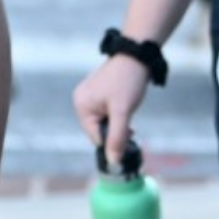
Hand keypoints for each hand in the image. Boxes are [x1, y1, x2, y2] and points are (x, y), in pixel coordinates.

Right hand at [72, 55, 152, 169]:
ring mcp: (89, 96)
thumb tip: (113, 162)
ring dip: (118, 123)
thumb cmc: (127, 82)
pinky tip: (126, 108)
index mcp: (81, 106)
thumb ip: (117, 138)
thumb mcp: (123, 112)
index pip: (95, 137)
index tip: (129, 139)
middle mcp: (81, 101)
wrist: (137, 56)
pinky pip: (106, 112)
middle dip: (116, 131)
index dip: (113, 141)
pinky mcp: (99, 93)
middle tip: (132, 127)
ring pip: (104, 122)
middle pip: (99, 130)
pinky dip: (117, 115)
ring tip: (130, 114)